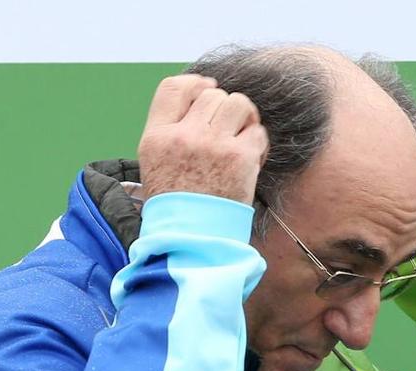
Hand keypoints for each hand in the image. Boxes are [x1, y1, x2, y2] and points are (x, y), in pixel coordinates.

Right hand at [138, 74, 268, 204]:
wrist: (191, 241)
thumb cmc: (177, 209)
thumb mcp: (156, 165)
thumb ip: (173, 134)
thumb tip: (200, 104)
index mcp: (156, 136)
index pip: (174, 87)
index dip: (197, 83)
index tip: (209, 89)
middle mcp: (182, 135)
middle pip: (212, 94)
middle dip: (225, 109)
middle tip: (229, 132)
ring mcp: (212, 144)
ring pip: (238, 104)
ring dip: (245, 119)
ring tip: (241, 141)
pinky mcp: (239, 158)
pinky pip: (258, 132)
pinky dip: (259, 144)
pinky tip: (251, 161)